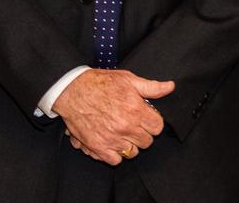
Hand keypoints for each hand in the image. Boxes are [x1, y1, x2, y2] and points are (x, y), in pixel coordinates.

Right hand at [53, 68, 172, 165]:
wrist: (70, 90)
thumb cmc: (97, 83)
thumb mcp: (126, 79)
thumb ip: (150, 86)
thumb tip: (169, 87)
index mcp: (135, 110)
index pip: (158, 127)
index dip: (152, 122)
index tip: (144, 118)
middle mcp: (125, 126)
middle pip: (147, 141)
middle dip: (141, 133)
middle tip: (131, 124)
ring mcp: (112, 138)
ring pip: (132, 152)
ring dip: (128, 144)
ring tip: (120, 133)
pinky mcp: (98, 146)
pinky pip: (115, 160)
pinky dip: (114, 154)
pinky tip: (110, 142)